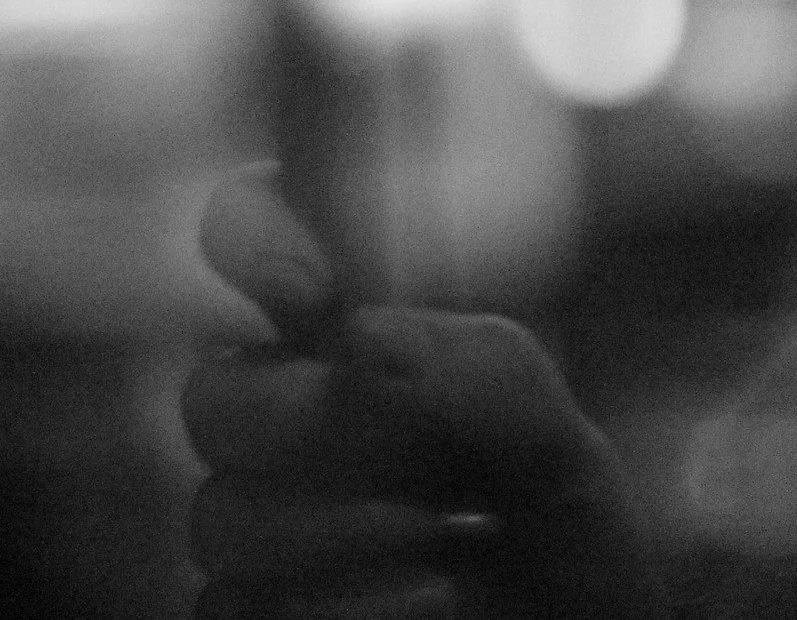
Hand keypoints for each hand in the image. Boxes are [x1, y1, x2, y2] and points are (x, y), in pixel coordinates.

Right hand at [182, 165, 665, 618]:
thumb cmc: (564, 542)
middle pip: (216, 397)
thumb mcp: (561, 452)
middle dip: (310, 422)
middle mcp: (288, 436)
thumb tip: (361, 335)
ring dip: (347, 532)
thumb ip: (490, 378)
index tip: (308, 281)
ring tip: (450, 546)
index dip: (255, 231)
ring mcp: (258, 536)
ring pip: (222, 517)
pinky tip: (437, 602)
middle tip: (415, 456)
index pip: (262, 241)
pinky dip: (354, 607)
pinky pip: (237, 611)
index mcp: (359, 354)